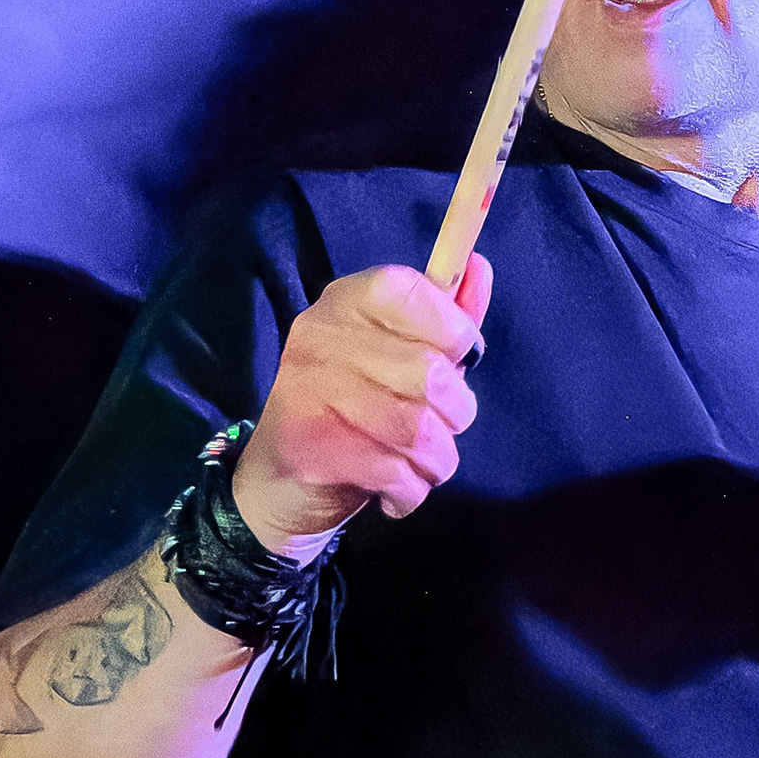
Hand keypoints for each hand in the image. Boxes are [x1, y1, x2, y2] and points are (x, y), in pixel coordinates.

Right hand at [234, 254, 492, 557]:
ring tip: (420, 461)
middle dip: (456, 413)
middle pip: (431, 374)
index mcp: (345, 301)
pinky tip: (396, 487)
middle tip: (438, 424)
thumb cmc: (355, 408)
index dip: (453, 330)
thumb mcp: (400, 354)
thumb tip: (479, 266)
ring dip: (437, 459)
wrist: (279, 480)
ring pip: (421, 430)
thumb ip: (443, 316)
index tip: (456, 358)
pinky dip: (412, 490)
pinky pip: (398, 473)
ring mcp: (310, 392)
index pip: (413, 291)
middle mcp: (320, 337)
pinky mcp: (312, 449)